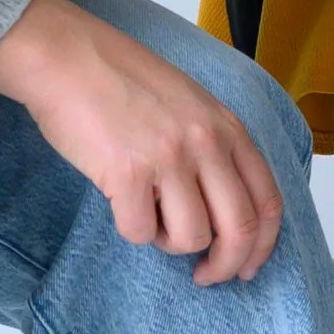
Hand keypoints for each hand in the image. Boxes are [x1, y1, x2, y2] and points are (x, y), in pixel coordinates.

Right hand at [0, 0, 285, 284]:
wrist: (66, 57)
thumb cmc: (120, 79)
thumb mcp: (189, 103)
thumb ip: (214, 147)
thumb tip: (222, 210)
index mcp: (227, 126)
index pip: (267, 201)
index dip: (262, 246)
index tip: (246, 267)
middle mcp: (206, 142)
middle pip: (239, 229)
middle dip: (225, 265)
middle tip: (205, 276)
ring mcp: (169, 158)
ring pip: (191, 237)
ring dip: (170, 242)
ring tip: (149, 216)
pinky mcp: (128, 174)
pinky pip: (140, 233)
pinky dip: (131, 229)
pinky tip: (120, 203)